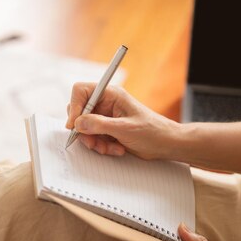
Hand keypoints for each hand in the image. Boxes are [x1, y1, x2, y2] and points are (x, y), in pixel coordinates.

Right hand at [65, 82, 179, 159]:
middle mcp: (106, 103)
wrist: (166, 144)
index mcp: (111, 94)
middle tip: (93, 142)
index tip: (74, 125)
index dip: (74, 106)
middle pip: (80, 111)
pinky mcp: (107, 129)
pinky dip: (101, 146)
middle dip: (84, 130)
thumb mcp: (124, 129)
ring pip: (85, 127)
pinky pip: (94, 137)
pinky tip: (116, 149)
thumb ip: (100, 125)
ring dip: (94, 141)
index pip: (81, 91)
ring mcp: (106, 116)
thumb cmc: (152, 131)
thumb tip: (78, 123)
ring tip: (109, 148)